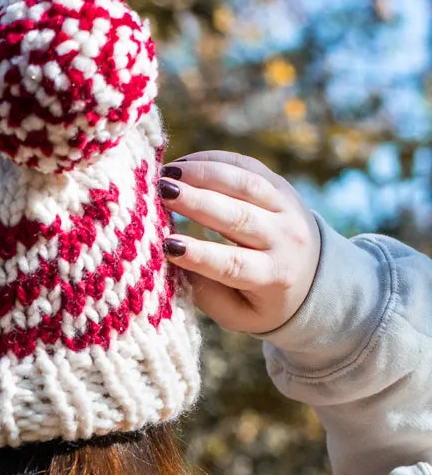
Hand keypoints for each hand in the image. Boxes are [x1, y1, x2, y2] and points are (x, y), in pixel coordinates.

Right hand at [159, 150, 320, 334]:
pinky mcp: (281, 185)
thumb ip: (205, 292)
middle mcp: (287, 239)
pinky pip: (247, 167)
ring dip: (203, 175)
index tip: (168, 244)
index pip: (234, 265)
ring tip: (167, 175)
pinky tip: (183, 165)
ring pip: (245, 184)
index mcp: (275, 277)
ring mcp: (287, 207)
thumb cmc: (262, 300)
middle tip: (161, 193)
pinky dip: (213, 161)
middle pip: (239, 217)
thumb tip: (170, 259)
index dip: (200, 254)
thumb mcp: (237, 313)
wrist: (313, 274)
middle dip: (196, 202)